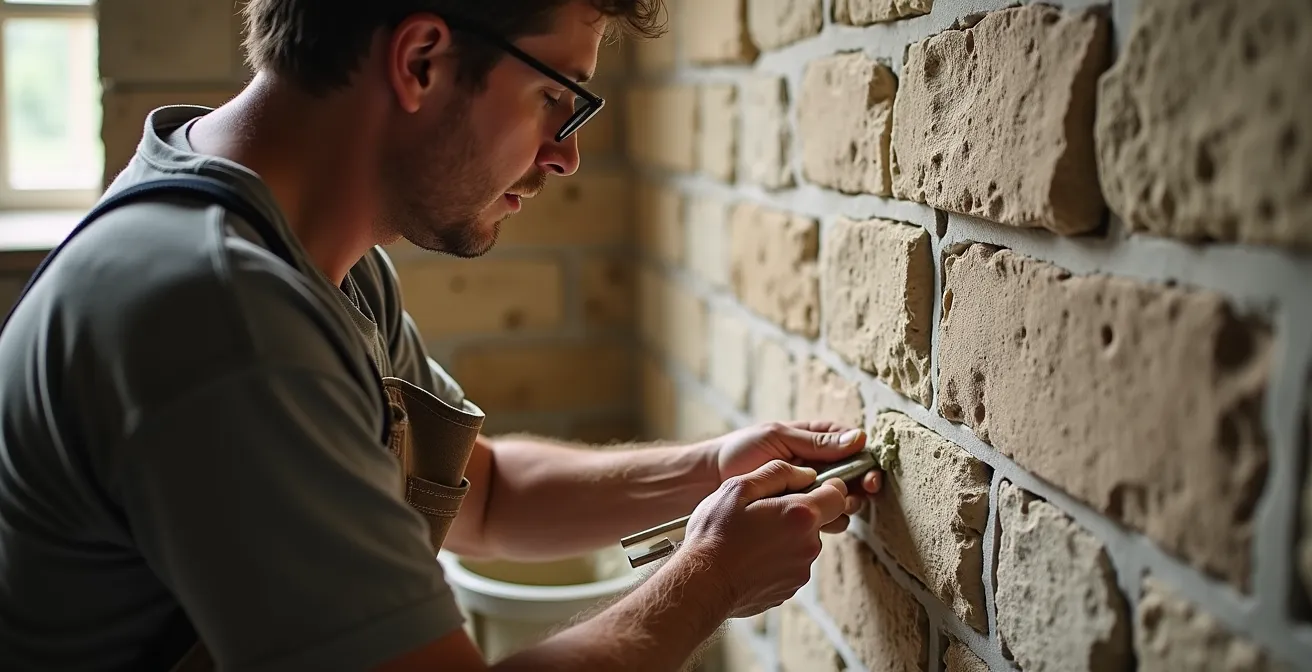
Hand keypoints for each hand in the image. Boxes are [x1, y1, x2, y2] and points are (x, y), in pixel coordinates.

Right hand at [680, 460, 848, 617]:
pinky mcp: (789, 589)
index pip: (838, 495)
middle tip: (764, 513)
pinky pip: (790, 565)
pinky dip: (776, 559)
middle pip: (817, 521)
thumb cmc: (715, 535)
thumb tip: (806, 474)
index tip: (806, 488)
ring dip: (786, 537)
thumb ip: (778, 473)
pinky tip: (750, 557)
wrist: (702, 584)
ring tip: (752, 538)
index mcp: (801, 515)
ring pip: (803, 544)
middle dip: (797, 514)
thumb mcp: (738, 488)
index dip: (826, 487)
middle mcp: (809, 545)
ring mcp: (801, 571)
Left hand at [713, 421, 881, 533]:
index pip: (851, 446)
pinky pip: (823, 518)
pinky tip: (818, 520)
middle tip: (860, 492)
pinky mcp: (798, 512)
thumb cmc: (741, 450)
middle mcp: (817, 466)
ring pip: (842, 500)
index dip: (865, 459)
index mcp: (814, 440)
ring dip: (844, 504)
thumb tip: (858, 438)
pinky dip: (826, 520)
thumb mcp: (778, 437)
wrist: (710, 480)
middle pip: (854, 476)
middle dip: (861, 486)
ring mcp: (808, 490)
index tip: (869, 473)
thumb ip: (816, 442)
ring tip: (834, 506)